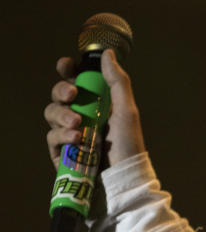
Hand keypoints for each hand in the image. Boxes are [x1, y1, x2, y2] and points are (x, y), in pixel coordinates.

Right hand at [44, 49, 145, 170]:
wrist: (124, 177)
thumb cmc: (129, 145)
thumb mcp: (127, 110)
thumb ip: (117, 82)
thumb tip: (107, 54)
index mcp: (96, 102)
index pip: (75, 79)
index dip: (67, 70)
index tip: (66, 65)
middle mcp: (82, 115)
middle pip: (59, 94)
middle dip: (61, 91)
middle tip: (73, 95)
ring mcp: (71, 133)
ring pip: (52, 113)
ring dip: (62, 115)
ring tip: (77, 123)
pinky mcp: (63, 151)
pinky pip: (52, 137)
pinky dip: (62, 135)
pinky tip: (76, 139)